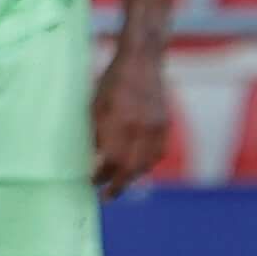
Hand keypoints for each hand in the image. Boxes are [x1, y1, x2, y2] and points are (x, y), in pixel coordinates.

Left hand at [90, 44, 173, 199]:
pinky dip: (146, 166)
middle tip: (106, 196)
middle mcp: (139, 126)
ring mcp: (154, 126)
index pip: (110, 160)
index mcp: (118, 120)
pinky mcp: (164, 124)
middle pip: (129, 168)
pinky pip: (157, 154)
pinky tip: (136, 169)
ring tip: (119, 185)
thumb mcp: (95, 105)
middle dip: (117, 186)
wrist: (142, 59)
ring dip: (131, 178)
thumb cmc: (112, 81)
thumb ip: (96, 134)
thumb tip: (94, 161)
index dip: (101, 175)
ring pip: (145, 164)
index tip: (92, 182)